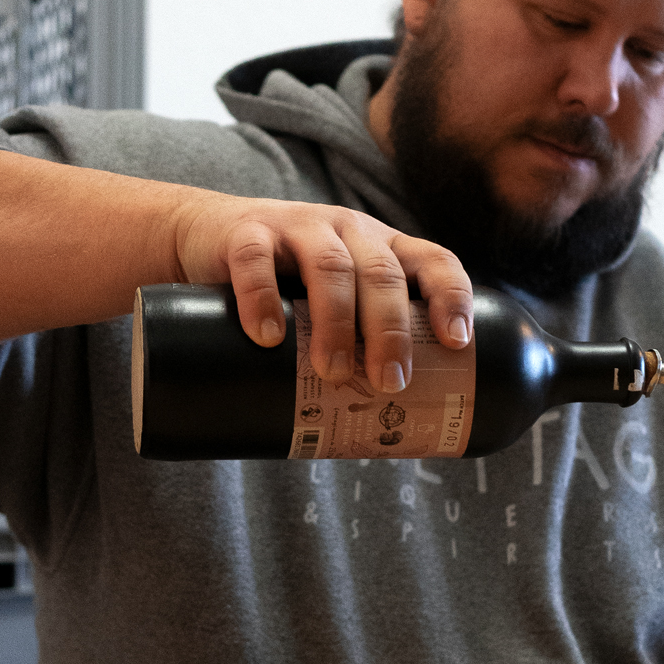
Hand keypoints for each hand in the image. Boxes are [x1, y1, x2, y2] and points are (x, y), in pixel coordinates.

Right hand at [170, 193, 472, 392]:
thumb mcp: (330, 302)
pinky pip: (257, 261)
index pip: (434, 261)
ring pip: (329, 267)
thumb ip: (355, 344)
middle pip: (382, 274)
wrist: (206, 237)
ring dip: (336, 322)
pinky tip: (268, 336)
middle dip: (391, 330)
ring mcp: (297, 227)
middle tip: (389, 382)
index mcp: (382, 248)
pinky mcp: (245, 234)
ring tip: (333, 371)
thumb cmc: (285, 283)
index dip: (452, 298)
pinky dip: (262, 299)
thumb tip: (381, 436)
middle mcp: (348, 231)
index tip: (457, 343)